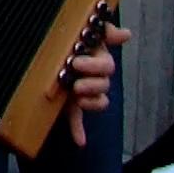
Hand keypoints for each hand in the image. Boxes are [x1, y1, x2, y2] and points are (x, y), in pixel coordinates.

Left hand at [64, 22, 131, 146]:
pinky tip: (80, 141)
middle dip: (90, 80)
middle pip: (104, 83)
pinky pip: (79, 121)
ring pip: (99, 101)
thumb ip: (103, 31)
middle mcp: (95, 78)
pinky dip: (79, 131)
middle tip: (73, 72)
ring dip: (90, 99)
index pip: (106, 66)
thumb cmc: (69, 42)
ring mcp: (85, 93)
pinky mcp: (74, 106)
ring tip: (75, 92)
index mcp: (97, 60)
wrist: (46, 58)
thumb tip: (127, 34)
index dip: (95, 66)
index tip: (77, 62)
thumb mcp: (84, 31)